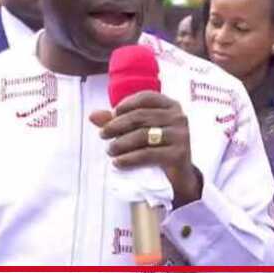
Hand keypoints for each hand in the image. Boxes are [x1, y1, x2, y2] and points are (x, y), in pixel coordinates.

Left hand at [90, 91, 201, 208]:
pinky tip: (118, 162)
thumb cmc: (157, 147)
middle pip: (141, 116)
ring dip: (121, 143)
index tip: (112, 115)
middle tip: (103, 134)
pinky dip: (129, 158)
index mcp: (171, 106)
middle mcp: (178, 117)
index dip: (126, 104)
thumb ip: (118, 122)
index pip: (146, 97)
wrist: (179, 175)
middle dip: (117, 125)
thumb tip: (93, 115)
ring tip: (110, 150)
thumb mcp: (139, 131)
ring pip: (143, 135)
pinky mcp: (179, 154)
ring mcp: (180, 135)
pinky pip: (148, 154)